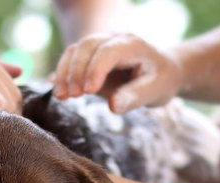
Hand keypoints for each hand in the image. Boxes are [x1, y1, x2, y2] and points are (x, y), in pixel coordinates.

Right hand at [52, 33, 181, 113]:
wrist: (162, 72)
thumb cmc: (161, 81)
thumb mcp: (155, 91)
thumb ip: (136, 97)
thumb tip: (113, 106)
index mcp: (133, 45)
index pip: (109, 51)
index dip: (96, 69)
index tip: (89, 91)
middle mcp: (114, 39)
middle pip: (87, 46)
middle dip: (76, 71)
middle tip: (72, 96)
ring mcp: (101, 45)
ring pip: (76, 50)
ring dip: (65, 72)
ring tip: (61, 96)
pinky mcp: (92, 56)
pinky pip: (71, 59)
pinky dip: (62, 73)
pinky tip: (57, 90)